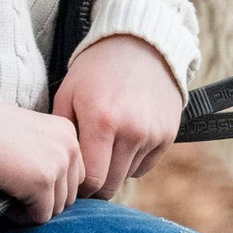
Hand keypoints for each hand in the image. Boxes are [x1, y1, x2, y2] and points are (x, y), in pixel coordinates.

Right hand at [0, 94, 82, 225]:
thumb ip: (46, 156)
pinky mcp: (42, 182)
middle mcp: (70, 146)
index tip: (28, 187)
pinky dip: (22, 216)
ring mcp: (58, 164)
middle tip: (17, 196)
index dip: (51, 188)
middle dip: (44, 200)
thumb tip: (51, 190)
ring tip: (10, 198)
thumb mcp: (29, 136)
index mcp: (68, 133)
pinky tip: (5, 203)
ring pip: (56, 208)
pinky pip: (40, 216)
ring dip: (33, 208)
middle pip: (69, 195)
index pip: (75, 176)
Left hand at [52, 35, 184, 200]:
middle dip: (95, 185)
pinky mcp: (168, 135)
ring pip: (127, 176)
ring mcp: (153, 134)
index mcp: (102, 122)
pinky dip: (131, 161)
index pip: (91, 180)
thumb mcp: (68, 94)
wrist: (141, 45)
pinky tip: (123, 139)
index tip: (72, 178)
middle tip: (85, 170)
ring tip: (104, 145)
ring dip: (113, 170)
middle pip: (111, 185)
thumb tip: (64, 171)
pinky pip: (144, 165)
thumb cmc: (96, 70)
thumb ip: (64, 135)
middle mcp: (132, 132)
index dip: (79, 186)